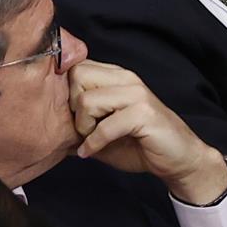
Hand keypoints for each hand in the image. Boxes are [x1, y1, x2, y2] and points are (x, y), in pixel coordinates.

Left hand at [69, 61, 226, 204]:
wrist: (180, 161)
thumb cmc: (141, 145)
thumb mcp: (103, 130)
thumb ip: (80, 121)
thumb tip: (47, 122)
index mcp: (116, 76)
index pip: (76, 66)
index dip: (67, 91)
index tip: (70, 114)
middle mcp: (126, 78)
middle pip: (77, 77)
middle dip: (73, 106)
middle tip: (81, 128)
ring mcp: (136, 94)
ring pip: (88, 100)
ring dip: (83, 126)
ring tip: (89, 140)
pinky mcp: (144, 113)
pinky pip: (106, 126)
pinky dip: (94, 143)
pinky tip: (91, 152)